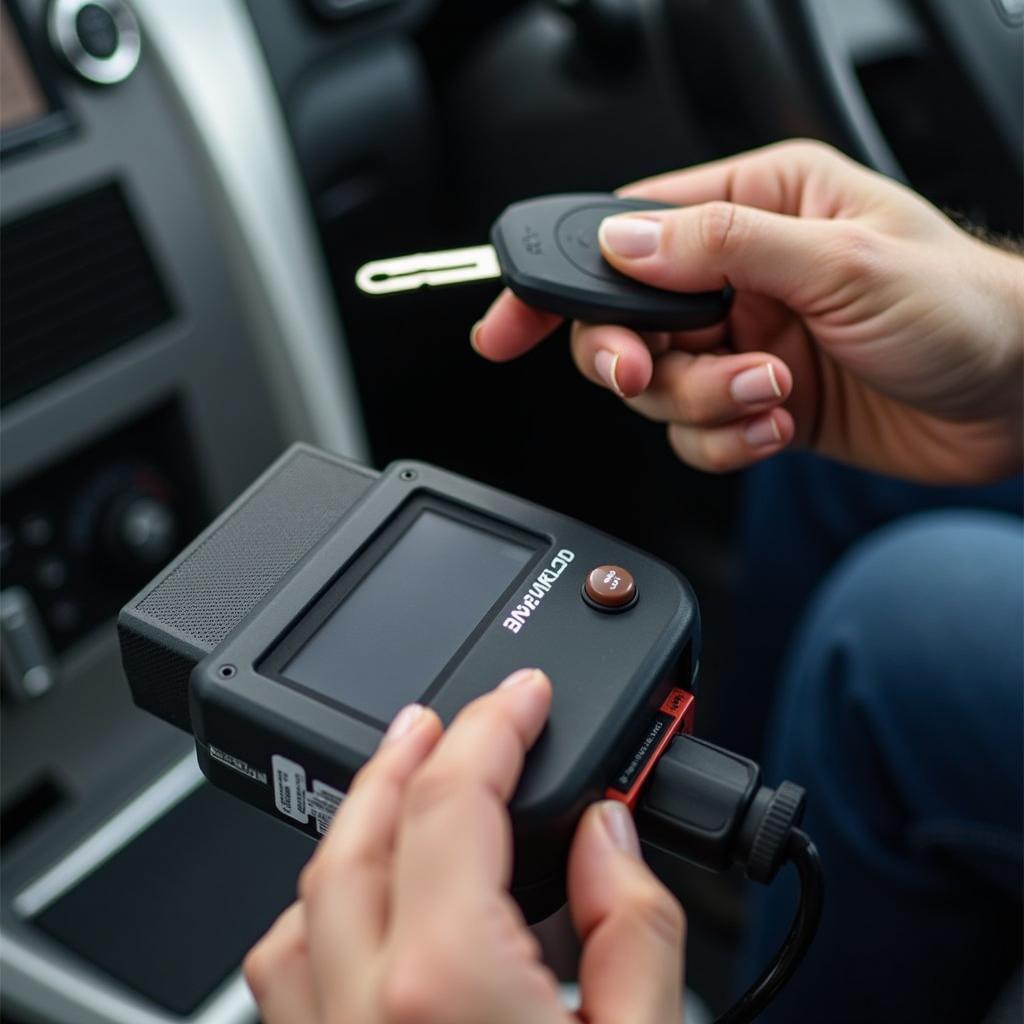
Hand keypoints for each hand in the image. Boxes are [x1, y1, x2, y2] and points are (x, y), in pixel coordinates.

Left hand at [244, 668, 684, 1023]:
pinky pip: (286, 976)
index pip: (453, 798)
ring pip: (301, 903)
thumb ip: (637, 928)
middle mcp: (358, 1014)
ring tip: (401, 790)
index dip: (497, 722)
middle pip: (354, 832)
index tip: (527, 694)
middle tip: (444, 715)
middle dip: (403, 753)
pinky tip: (370, 908)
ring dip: (351, 828)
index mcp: (446, 987)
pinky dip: (321, 913)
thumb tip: (609, 835)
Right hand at [473, 140, 1022, 481]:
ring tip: (773, 395)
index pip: (622, 234)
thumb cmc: (962, 306)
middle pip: (624, 326)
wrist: (1018, 396)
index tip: (507, 325)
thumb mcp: (842, 261)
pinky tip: (782, 424)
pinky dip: (729, 440)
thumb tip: (623, 243)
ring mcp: (743, 342)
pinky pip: (698, 434)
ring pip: (659, 390)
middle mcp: (739, 275)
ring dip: (705, 405)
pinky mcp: (756, 401)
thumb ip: (722, 249)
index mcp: (753, 206)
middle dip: (641, 362)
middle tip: (660, 372)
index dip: (557, 281)